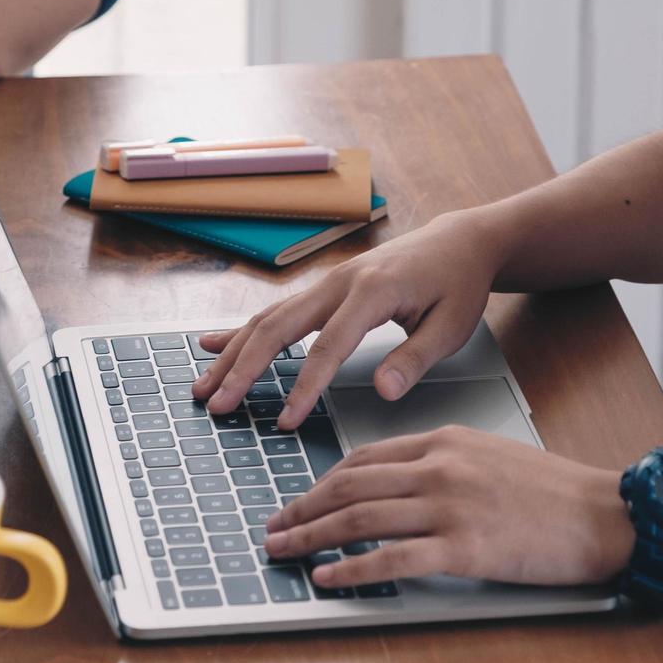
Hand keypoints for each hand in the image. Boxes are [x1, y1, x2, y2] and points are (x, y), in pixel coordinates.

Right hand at [191, 210, 507, 429]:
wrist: (457, 241)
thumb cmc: (458, 284)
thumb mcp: (452, 326)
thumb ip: (414, 359)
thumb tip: (384, 391)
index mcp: (371, 292)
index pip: (327, 347)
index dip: (303, 387)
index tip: (285, 421)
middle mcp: (337, 283)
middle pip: (277, 328)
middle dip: (242, 369)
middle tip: (216, 404)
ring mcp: (324, 284)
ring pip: (266, 318)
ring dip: (231, 353)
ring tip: (204, 386)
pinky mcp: (320, 289)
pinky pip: (274, 311)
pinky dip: (241, 331)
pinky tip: (212, 344)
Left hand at [264, 425, 633, 589]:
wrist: (610, 516)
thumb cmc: (554, 491)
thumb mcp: (488, 455)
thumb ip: (439, 462)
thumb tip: (392, 482)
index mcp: (443, 442)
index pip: (363, 458)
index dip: (322, 482)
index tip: (299, 498)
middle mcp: (439, 469)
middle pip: (349, 487)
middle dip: (302, 508)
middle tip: (273, 526)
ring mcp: (449, 507)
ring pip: (359, 520)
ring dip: (311, 537)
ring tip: (283, 550)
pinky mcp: (464, 548)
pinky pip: (392, 559)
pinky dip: (351, 569)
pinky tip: (327, 577)